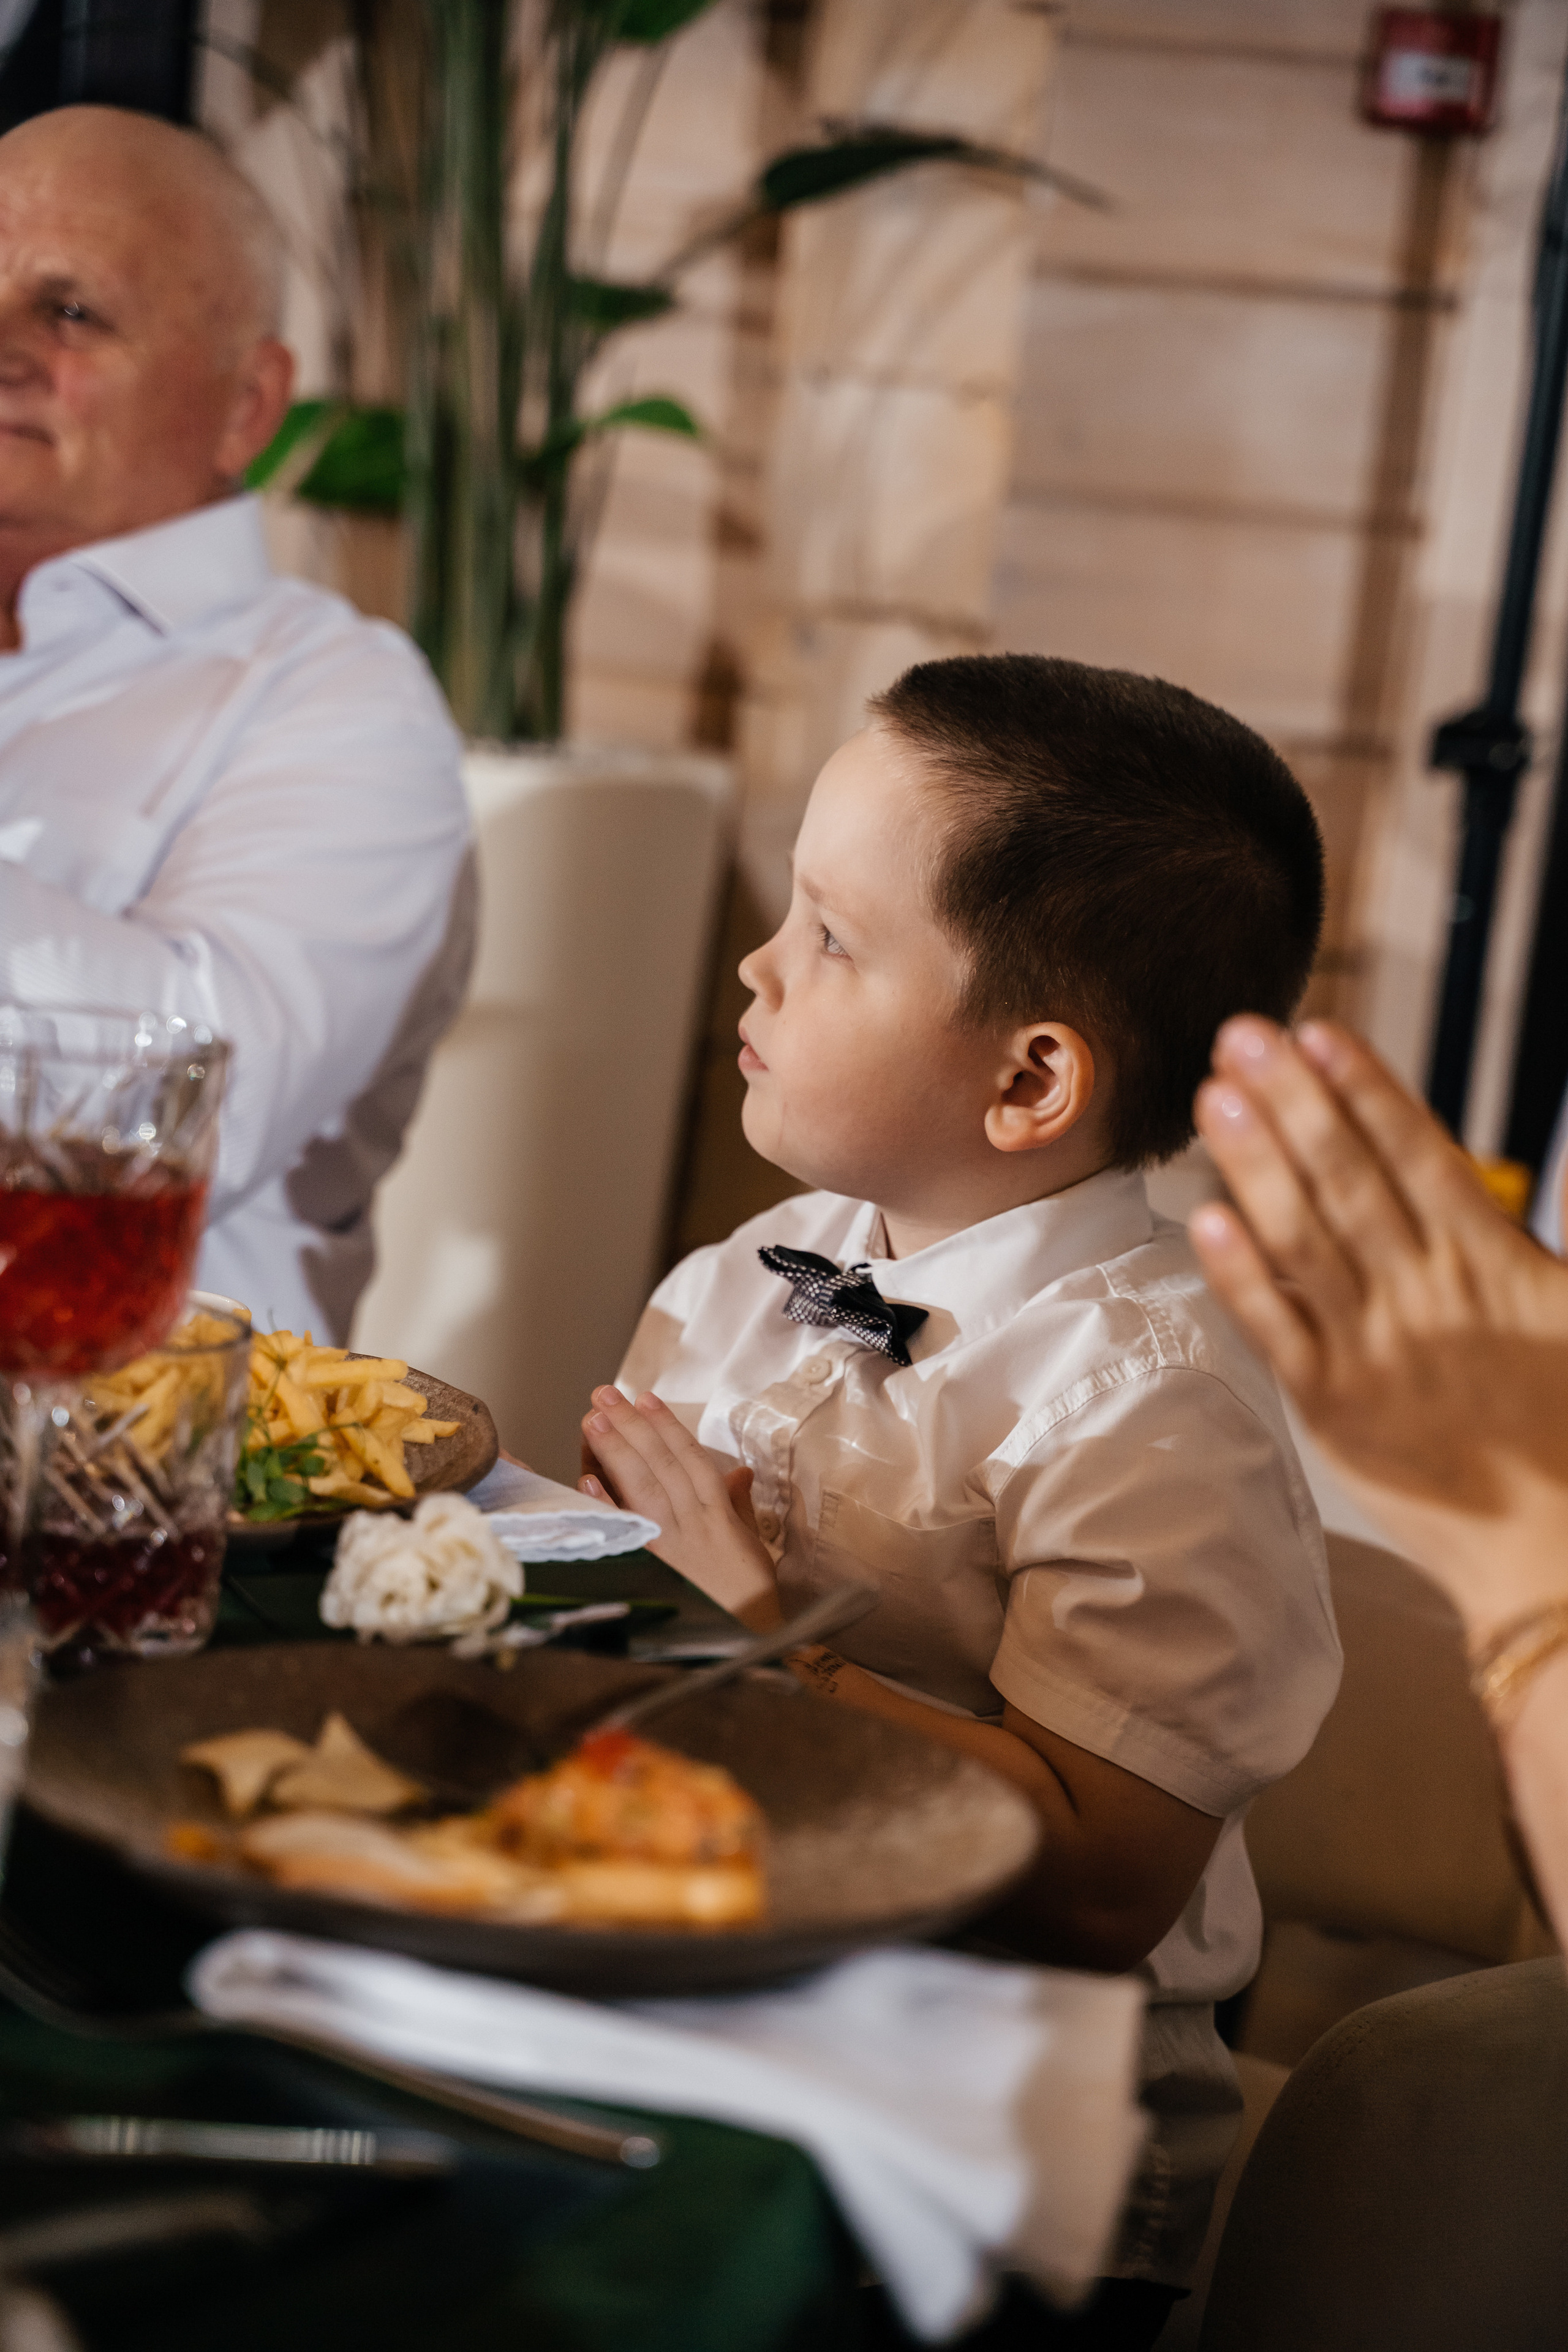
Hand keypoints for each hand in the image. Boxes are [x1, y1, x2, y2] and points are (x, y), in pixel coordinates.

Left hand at [580, 1386, 780, 1627]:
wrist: (750, 1639)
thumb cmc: (749, 1593)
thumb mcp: (751, 1542)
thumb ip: (739, 1503)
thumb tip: (739, 1472)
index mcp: (718, 1513)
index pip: (690, 1457)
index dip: (667, 1426)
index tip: (645, 1398)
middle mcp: (693, 1522)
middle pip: (661, 1464)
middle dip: (632, 1426)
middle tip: (605, 1395)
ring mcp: (671, 1546)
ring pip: (644, 1488)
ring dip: (617, 1452)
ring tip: (595, 1420)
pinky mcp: (654, 1571)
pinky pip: (628, 1533)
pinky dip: (608, 1505)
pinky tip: (586, 1480)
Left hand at [1189, 1015, 1567, 1638]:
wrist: (1560, 1553)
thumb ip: (1520, 1242)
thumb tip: (1474, 1184)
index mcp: (1496, 1263)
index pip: (1418, 1152)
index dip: (1365, 1088)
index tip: (1321, 1033)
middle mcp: (1429, 1295)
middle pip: (1348, 1176)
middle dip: (1293, 1098)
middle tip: (1243, 1034)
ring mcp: (1375, 1349)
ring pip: (1303, 1235)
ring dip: (1254, 1160)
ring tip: (1214, 1096)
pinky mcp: (1333, 1407)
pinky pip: (1277, 1326)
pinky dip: (1240, 1271)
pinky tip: (1206, 1216)